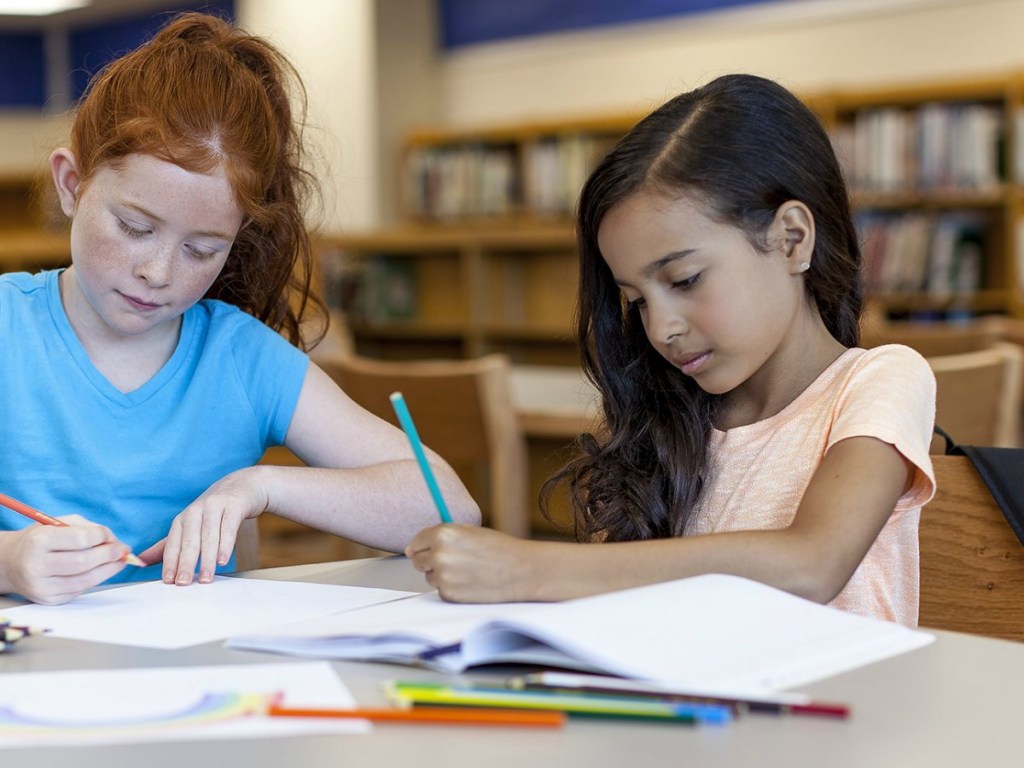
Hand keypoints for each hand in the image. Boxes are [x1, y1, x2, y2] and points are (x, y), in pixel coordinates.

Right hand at [0, 516, 129, 604]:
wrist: (11, 563)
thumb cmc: (41, 539)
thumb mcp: (59, 523)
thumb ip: (89, 528)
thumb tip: (116, 543)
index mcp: (39, 541)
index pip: (80, 539)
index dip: (102, 537)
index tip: (110, 537)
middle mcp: (37, 565)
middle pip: (83, 563)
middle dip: (109, 555)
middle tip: (123, 550)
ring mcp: (41, 586)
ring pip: (85, 581)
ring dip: (108, 570)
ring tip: (120, 561)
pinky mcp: (48, 600)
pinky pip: (79, 591)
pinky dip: (95, 580)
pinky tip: (102, 571)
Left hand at [157, 468, 266, 585]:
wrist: (243, 484)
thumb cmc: (215, 510)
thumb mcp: (192, 525)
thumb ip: (169, 544)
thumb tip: (141, 561)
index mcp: (182, 519)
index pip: (173, 543)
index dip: (170, 562)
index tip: (169, 581)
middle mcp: (196, 511)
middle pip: (189, 541)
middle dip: (185, 563)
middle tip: (184, 583)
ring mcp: (215, 506)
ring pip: (208, 536)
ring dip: (206, 559)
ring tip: (206, 578)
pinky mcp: (234, 505)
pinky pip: (228, 527)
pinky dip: (225, 545)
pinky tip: (223, 560)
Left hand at [405, 524, 535, 601]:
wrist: (522, 571)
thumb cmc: (499, 549)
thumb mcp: (470, 531)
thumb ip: (442, 536)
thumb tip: (412, 549)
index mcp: (443, 534)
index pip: (417, 542)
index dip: (424, 546)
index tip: (429, 549)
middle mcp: (439, 555)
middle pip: (418, 561)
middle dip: (431, 561)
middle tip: (455, 561)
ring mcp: (443, 577)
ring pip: (429, 577)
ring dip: (442, 575)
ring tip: (467, 571)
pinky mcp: (449, 595)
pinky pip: (441, 591)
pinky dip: (452, 588)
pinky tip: (470, 582)